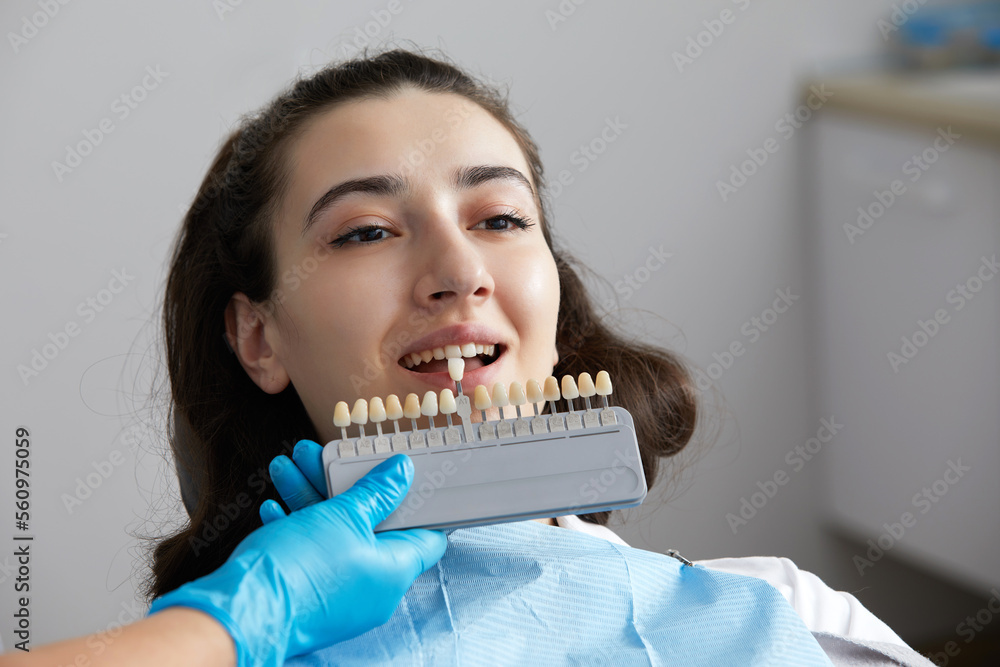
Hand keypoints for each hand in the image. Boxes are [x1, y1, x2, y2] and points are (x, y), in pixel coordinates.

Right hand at [148, 448, 446, 666]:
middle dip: (346, 484)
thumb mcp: (343, 515)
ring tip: (288, 464)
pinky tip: (274, 506)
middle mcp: (372, 588)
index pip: (428, 534)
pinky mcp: (309, 596)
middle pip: (371, 525)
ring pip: (334, 534)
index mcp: (395, 570)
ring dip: (311, 497)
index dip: (422, 500)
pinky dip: (296, 526)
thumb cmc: (300, 567)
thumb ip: (376, 492)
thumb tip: (402, 473)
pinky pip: (311, 555)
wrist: (240, 615)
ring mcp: (340, 594)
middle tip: (327, 456)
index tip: (407, 473)